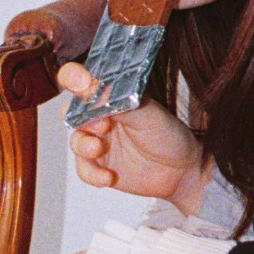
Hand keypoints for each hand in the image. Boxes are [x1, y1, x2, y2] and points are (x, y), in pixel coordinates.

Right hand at [58, 62, 205, 208]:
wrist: (182, 171)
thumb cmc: (169, 136)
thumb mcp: (150, 114)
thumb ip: (123, 102)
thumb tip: (100, 91)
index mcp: (112, 96)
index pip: (83, 81)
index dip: (74, 77)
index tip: (81, 83)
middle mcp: (101, 117)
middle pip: (71, 111)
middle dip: (77, 117)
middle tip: (100, 123)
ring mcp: (98, 142)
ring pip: (75, 141)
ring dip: (83, 145)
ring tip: (99, 148)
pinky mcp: (99, 166)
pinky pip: (84, 169)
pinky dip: (92, 174)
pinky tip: (108, 176)